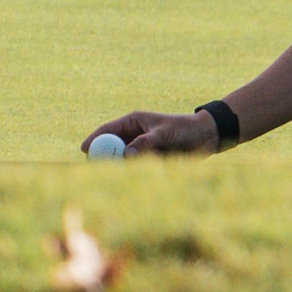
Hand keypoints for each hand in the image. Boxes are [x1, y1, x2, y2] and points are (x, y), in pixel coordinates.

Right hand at [81, 110, 219, 156]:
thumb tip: (126, 154)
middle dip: (106, 158)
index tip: (84, 150)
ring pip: (124, 160)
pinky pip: (138, 168)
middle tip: (103, 169)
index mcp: (133, 121)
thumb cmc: (185, 128)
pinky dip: (143, 170)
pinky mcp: (149, 159)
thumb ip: (146, 143)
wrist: (206, 137)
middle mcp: (134, 135)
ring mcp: (140, 148)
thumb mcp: (165, 133)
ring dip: (128, 166)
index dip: (94, 139)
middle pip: (111, 148)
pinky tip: (161, 163)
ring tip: (150, 161)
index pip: (107, 130)